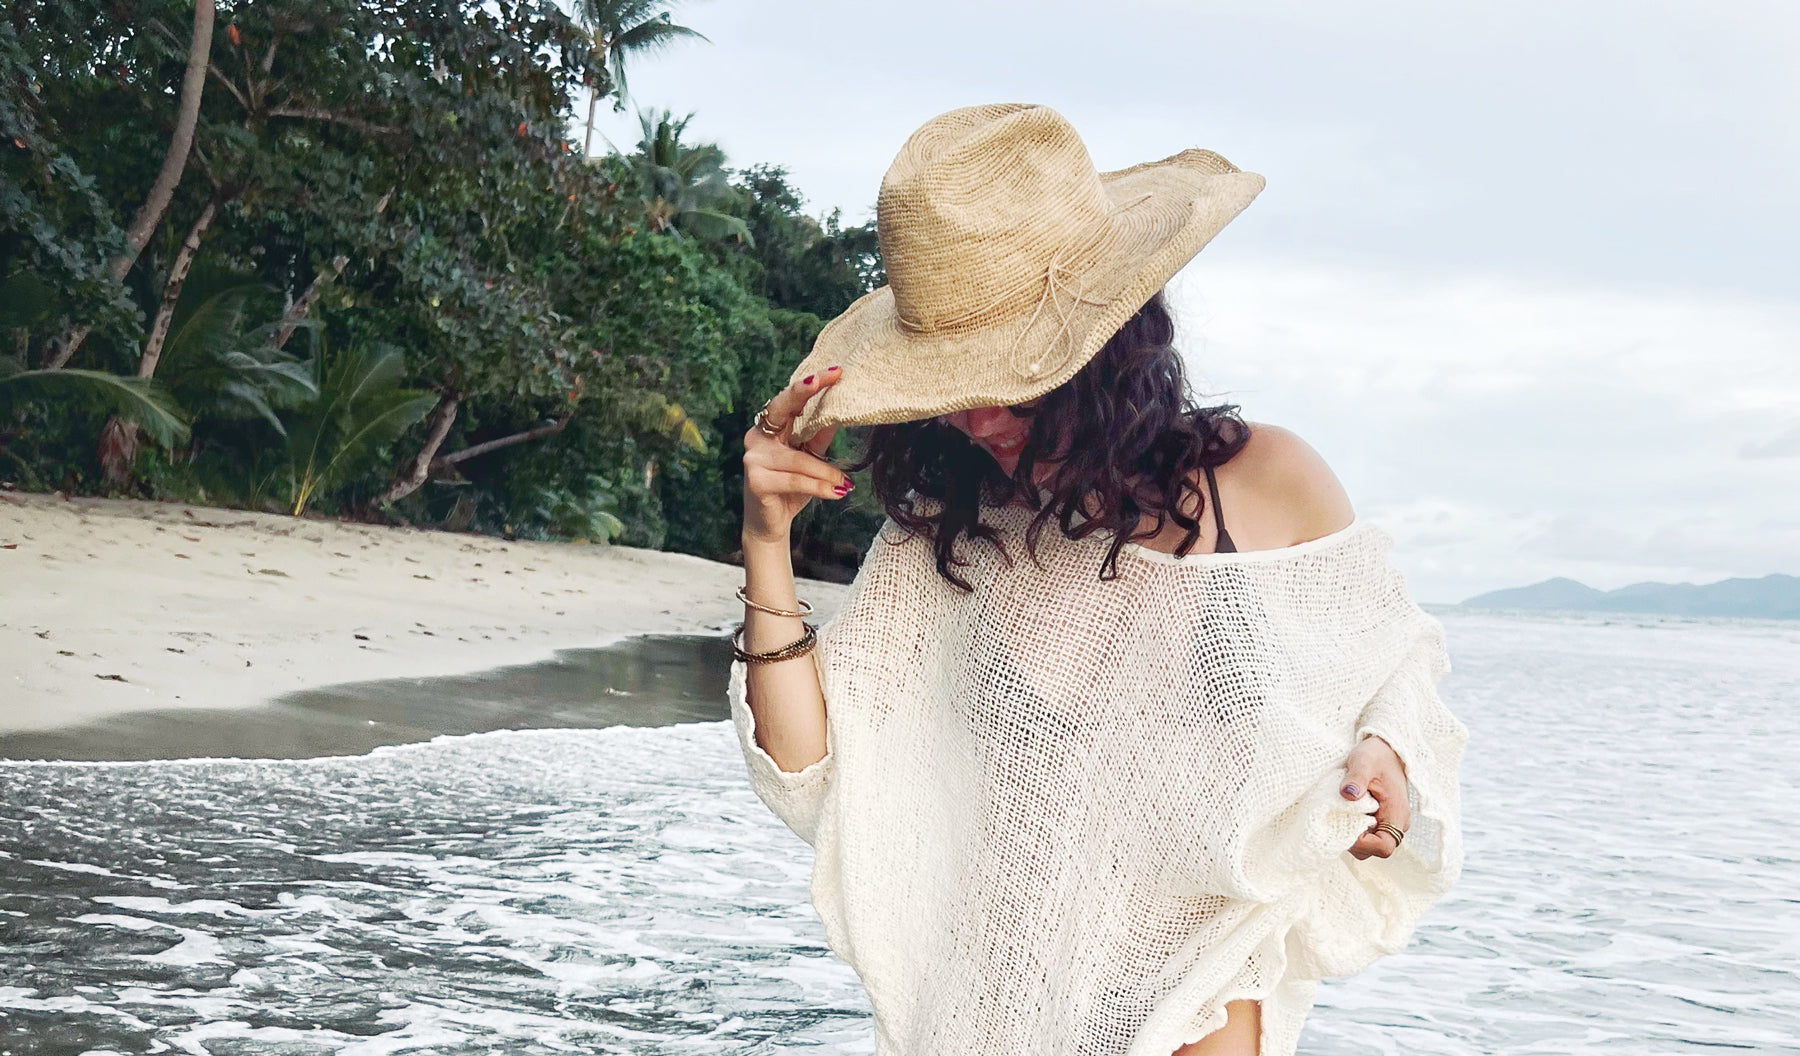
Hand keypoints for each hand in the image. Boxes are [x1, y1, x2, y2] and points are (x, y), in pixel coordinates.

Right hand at [742, 366, 849, 543]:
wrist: (769, 524)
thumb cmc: (791, 488)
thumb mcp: (810, 459)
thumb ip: (819, 437)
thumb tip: (840, 413)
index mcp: (770, 428)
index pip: (789, 400)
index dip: (810, 384)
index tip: (834, 371)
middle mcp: (757, 437)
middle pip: (783, 409)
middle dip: (805, 392)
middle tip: (829, 378)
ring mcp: (753, 458)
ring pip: (800, 458)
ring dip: (827, 471)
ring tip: (845, 483)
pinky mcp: (756, 480)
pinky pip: (796, 479)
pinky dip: (820, 486)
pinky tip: (838, 492)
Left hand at [1341, 734, 1409, 859]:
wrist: (1386, 748)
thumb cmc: (1377, 754)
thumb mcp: (1364, 761)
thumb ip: (1356, 778)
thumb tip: (1348, 793)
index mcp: (1397, 814)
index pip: (1384, 846)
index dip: (1363, 843)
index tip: (1346, 826)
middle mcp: (1395, 823)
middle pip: (1374, 850)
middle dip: (1353, 841)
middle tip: (1336, 820)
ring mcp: (1387, 822)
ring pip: (1369, 844)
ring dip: (1351, 834)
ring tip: (1339, 814)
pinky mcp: (1379, 818)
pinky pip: (1366, 833)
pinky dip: (1352, 828)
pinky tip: (1342, 812)